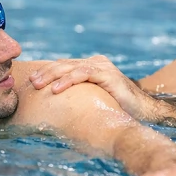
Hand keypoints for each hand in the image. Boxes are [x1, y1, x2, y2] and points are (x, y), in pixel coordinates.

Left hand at [30, 56, 160, 121]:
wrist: (144, 111)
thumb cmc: (118, 109)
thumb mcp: (93, 101)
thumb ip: (79, 98)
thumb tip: (56, 110)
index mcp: (91, 67)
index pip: (64, 66)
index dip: (47, 72)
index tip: (32, 81)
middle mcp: (96, 63)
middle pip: (64, 64)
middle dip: (45, 73)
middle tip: (31, 82)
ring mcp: (102, 67)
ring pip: (71, 67)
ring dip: (52, 76)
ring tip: (38, 85)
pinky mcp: (107, 74)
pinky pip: (83, 74)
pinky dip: (68, 80)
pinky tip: (56, 89)